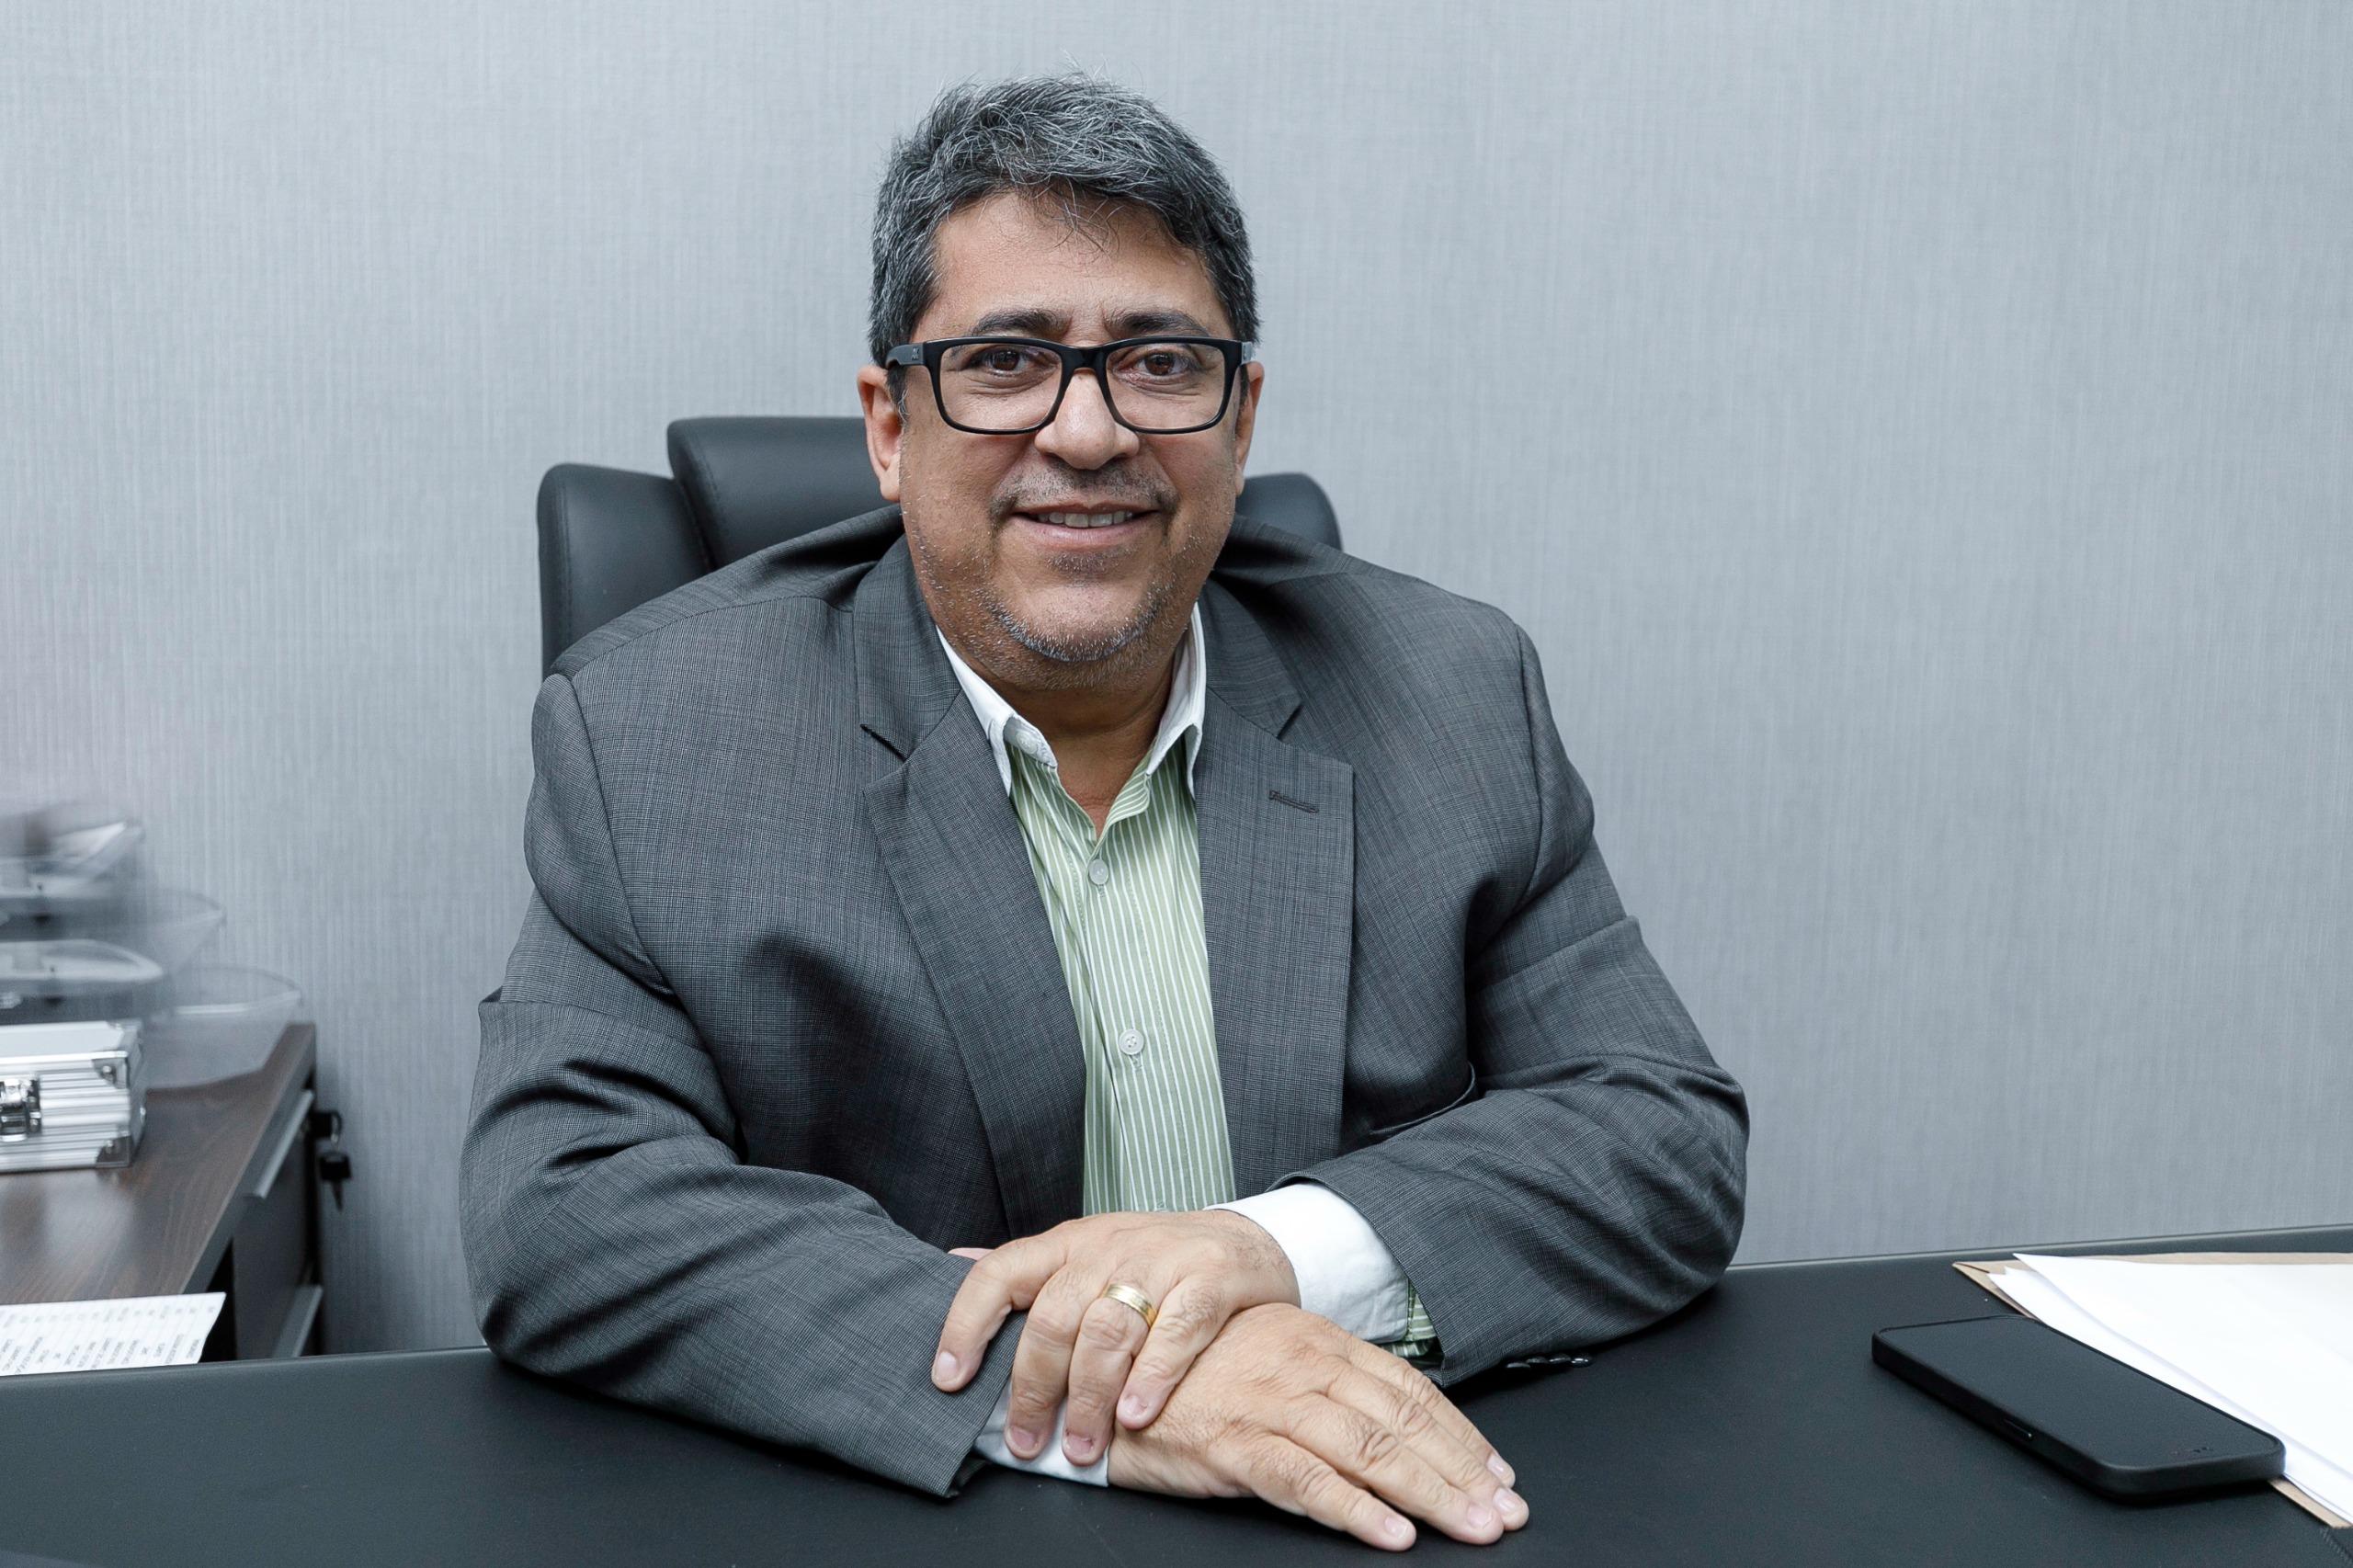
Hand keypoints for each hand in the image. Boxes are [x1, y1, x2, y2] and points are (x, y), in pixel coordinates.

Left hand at [933, 1209, 1299, 1465]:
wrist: (1244, 1243)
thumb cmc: (1153, 1263)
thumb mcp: (1085, 1254)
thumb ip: (1027, 1271)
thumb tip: (951, 1263)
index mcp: (1068, 1243)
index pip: (1000, 1272)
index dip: (967, 1324)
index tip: (949, 1378)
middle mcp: (1108, 1247)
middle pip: (1054, 1317)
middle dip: (1034, 1388)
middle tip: (1026, 1441)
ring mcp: (1160, 1260)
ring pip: (1109, 1329)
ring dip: (1089, 1397)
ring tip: (1082, 1446)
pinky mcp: (1210, 1278)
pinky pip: (1177, 1329)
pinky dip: (1152, 1376)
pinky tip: (1136, 1414)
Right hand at [1107, 1303, 1524, 1549]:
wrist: (1103, 1376)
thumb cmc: (1185, 1374)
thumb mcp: (1264, 1360)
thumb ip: (1323, 1381)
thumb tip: (1386, 1418)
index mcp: (1314, 1340)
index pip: (1405, 1387)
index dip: (1458, 1431)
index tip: (1497, 1470)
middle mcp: (1301, 1364)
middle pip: (1400, 1421)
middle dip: (1461, 1471)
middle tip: (1504, 1511)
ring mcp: (1269, 1402)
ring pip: (1368, 1450)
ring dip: (1429, 1493)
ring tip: (1471, 1527)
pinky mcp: (1234, 1442)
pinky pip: (1306, 1480)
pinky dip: (1354, 1509)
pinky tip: (1390, 1533)